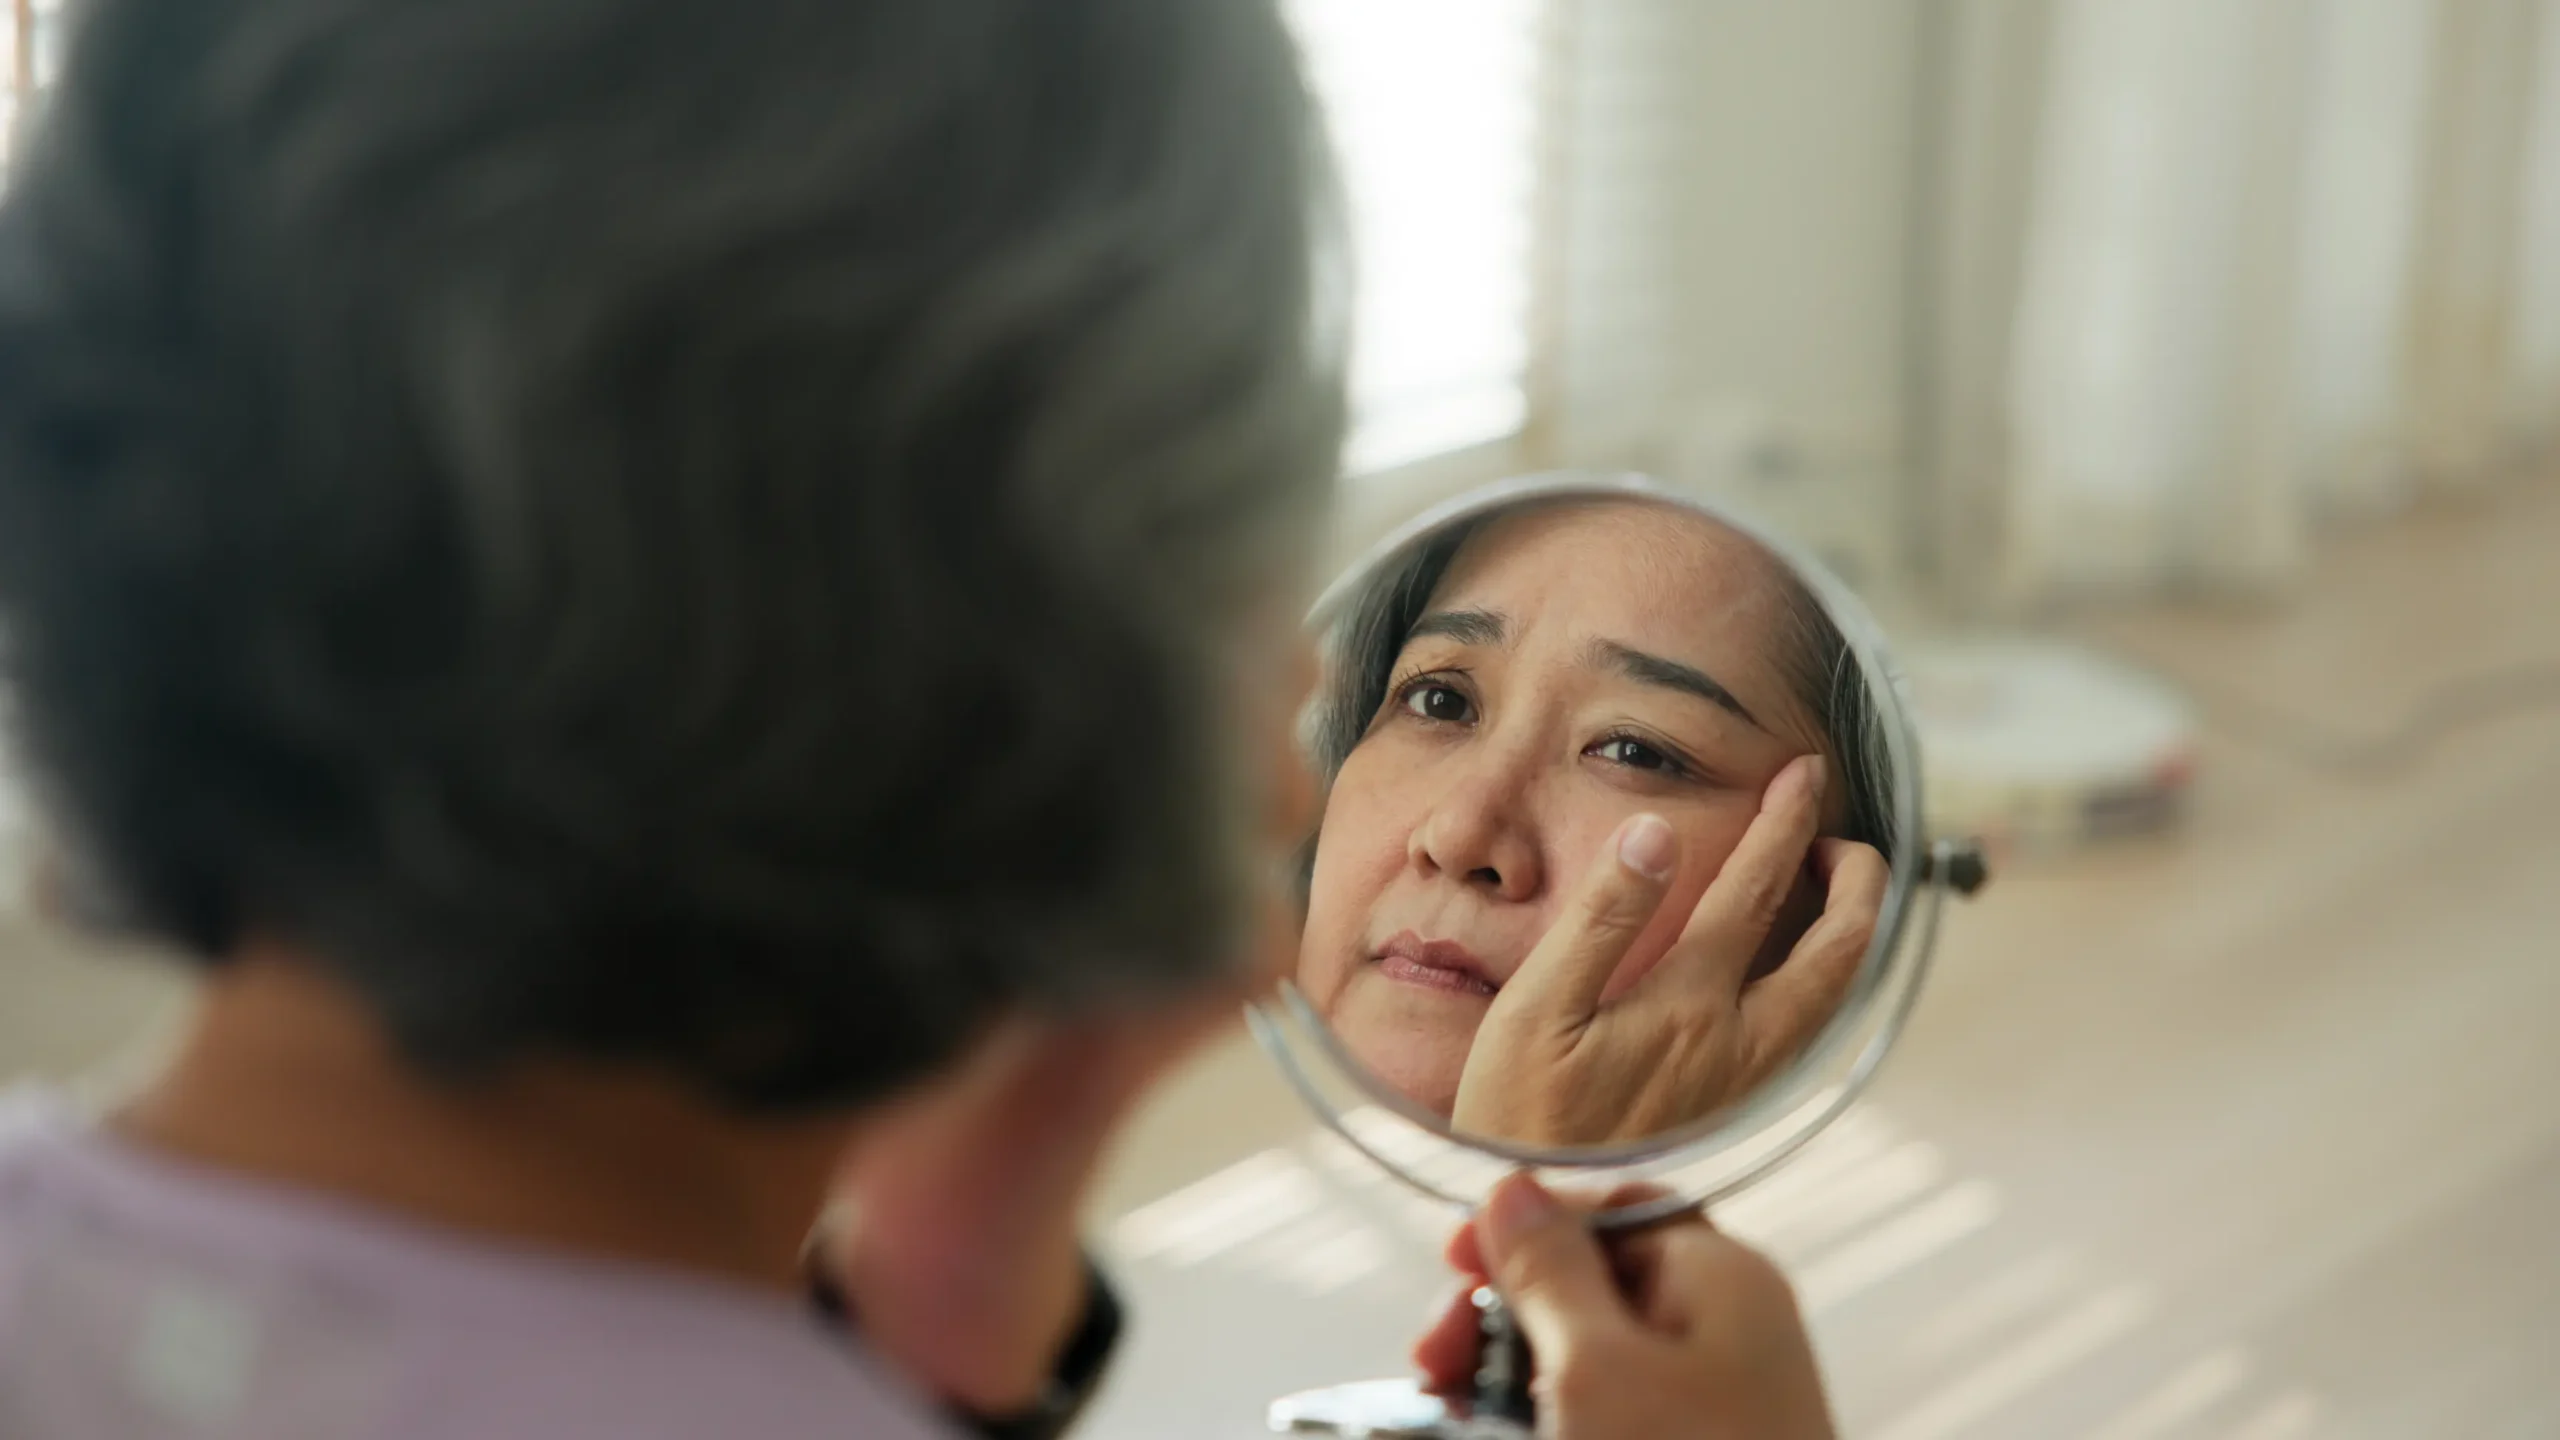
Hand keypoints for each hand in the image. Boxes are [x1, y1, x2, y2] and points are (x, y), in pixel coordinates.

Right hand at [1415, 1174, 1834, 1438]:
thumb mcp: (1595, 1368)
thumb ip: (1549, 1272)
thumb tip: (1513, 1190)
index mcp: (1721, 1278)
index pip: (1615, 1208)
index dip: (1530, 1225)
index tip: (1455, 1261)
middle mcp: (1725, 1332)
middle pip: (1593, 1285)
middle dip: (1503, 1313)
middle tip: (1438, 1361)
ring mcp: (1710, 1404)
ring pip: (1589, 1358)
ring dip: (1510, 1375)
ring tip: (1452, 1409)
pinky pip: (1603, 1416)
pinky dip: (1543, 1421)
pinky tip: (1499, 1433)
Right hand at [1449, 756, 1885, 1145]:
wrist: (1543, 1223)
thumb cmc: (1521, 1118)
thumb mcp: (1537, 1009)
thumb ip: (1602, 918)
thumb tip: (1654, 835)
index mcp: (1689, 1005)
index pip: (1757, 889)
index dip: (1786, 822)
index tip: (1802, 773)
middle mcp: (1737, 1044)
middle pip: (1837, 949)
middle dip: (1857, 880)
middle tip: (1842, 834)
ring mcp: (1744, 1082)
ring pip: (1832, 997)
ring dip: (1849, 932)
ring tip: (1835, 889)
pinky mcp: (1734, 1111)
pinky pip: (1805, 1033)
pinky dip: (1821, 983)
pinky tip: (1796, 973)